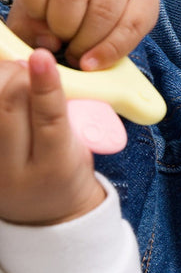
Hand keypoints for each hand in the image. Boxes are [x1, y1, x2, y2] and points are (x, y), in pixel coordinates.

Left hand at [0, 49, 104, 225]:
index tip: (41, 58)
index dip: (45, 86)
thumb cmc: (67, 175)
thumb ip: (65, 115)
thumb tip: (41, 74)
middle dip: (15, 76)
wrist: (45, 214)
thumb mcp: (81, 149)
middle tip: (26, 66)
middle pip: (7, 108)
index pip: (49, 119)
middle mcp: (14, 171)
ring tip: (11, 74)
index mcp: (55, 168)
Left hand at [7, 0, 158, 70]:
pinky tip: (95, 61)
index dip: (33, 6)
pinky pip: (130, 26)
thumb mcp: (38, 6)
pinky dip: (110, 50)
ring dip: (87, 40)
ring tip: (79, 55)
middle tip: (62, 42)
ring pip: (104, 7)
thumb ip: (31, 26)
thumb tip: (49, 44)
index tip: (39, 21)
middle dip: (63, 26)